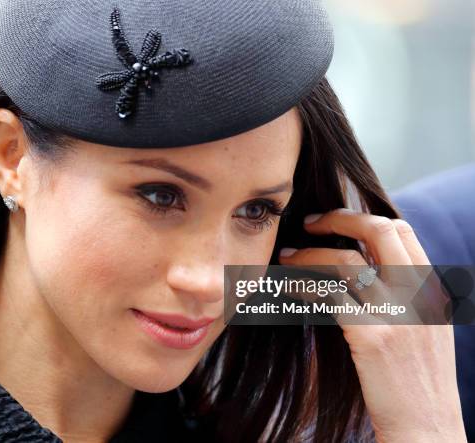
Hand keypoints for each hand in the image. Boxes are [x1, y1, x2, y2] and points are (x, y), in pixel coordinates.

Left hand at [278, 208, 466, 442]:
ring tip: (286, 258)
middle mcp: (420, 295)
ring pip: (346, 260)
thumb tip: (363, 266)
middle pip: (378, 230)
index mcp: (433, 290)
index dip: (364, 217)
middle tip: (308, 223)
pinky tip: (287, 286)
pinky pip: (329, 294)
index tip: (335, 221)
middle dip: (338, 218)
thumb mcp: (425, 330)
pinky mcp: (372, 337)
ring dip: (309, 253)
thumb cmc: (416, 383)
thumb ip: (404, 296)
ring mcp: (398, 315)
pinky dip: (302, 283)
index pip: (402, 230)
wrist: (427, 430)